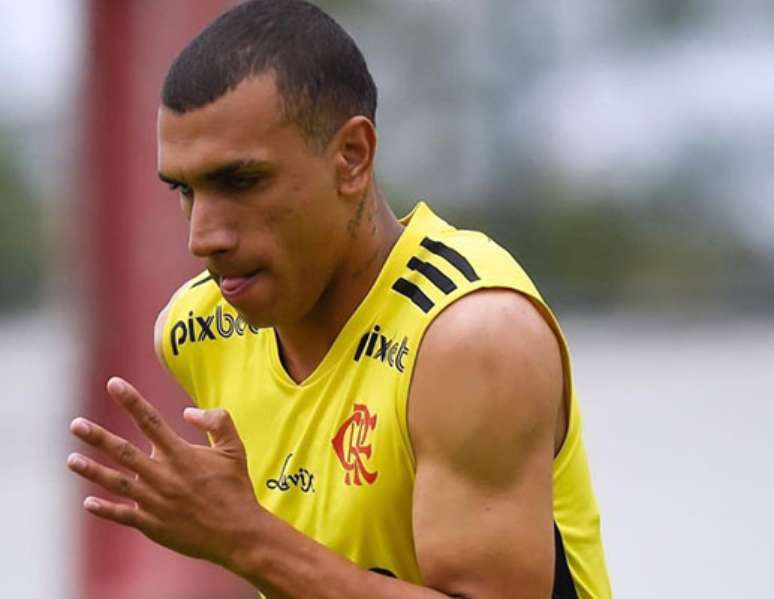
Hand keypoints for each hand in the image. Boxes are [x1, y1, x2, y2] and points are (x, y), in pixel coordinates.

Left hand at [67, 377, 261, 568]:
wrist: (237, 533)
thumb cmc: (236, 488)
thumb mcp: (234, 448)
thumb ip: (217, 422)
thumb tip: (188, 412)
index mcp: (181, 454)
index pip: (150, 420)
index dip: (131, 400)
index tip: (114, 383)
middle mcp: (163, 475)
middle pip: (123, 451)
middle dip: (97, 436)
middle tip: (76, 425)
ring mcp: (154, 501)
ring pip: (115, 482)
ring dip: (91, 470)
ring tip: (71, 460)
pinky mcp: (152, 524)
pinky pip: (122, 515)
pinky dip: (104, 509)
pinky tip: (87, 502)